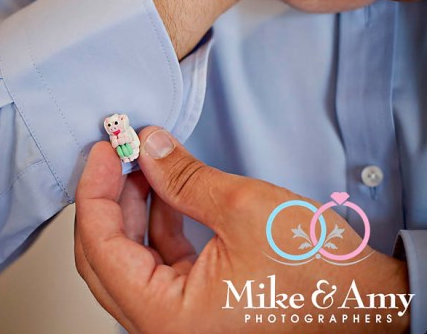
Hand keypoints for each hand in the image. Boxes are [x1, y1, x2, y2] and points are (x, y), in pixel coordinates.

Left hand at [75, 127, 409, 332]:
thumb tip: (150, 147)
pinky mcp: (197, 306)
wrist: (368, 303)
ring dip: (133, 209)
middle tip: (117, 155)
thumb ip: (184, 176)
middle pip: (107, 256)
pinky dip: (157, 225)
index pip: (99, 248)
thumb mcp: (244, 209)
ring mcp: (180, 319)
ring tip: (144, 165)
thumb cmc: (319, 275)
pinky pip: (159, 263)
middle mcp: (165, 328)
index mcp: (167, 317)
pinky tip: (164, 192)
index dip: (94, 191)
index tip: (104, 151)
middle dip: (109, 199)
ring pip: (131, 259)